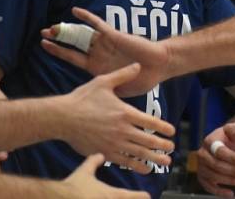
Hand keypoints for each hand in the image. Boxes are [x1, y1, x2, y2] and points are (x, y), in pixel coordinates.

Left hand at [41, 7, 168, 96]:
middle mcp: (99, 53)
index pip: (74, 58)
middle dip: (59, 39)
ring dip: (68, 29)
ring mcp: (105, 44)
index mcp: (98, 67)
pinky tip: (74, 11)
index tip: (44, 47)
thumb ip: (106, 93)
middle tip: (43, 34)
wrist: (159, 66)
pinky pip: (98, 24)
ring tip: (52, 26)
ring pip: (82, 34)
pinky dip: (86, 17)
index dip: (60, 52)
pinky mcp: (114, 35)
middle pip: (74, 44)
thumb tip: (89, 104)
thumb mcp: (120, 90)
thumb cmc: (143, 79)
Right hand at [57, 62, 175, 173]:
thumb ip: (123, 75)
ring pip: (139, 154)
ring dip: (154, 158)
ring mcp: (113, 143)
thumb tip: (138, 65)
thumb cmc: (82, 99)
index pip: (150, 122)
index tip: (172, 131)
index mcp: (124, 113)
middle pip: (148, 140)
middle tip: (172, 148)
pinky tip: (145, 169)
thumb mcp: (103, 82)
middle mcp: (122, 130)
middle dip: (163, 145)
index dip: (163, 127)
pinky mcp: (104, 153)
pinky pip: (124, 162)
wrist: (62, 118)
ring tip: (165, 162)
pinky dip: (137, 166)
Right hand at [61, 153, 149, 197]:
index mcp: (113, 195)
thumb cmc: (74, 187)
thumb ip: (94, 162)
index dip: (142, 196)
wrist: (60, 198)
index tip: (148, 195)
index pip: (136, 196)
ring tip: (121, 198)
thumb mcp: (84, 171)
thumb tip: (99, 155)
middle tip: (139, 197)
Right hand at [196, 123, 234, 196]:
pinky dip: (219, 192)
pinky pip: (209, 187)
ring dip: (231, 181)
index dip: (234, 158)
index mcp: (209, 141)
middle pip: (217, 165)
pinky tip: (232, 194)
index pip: (220, 152)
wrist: (221, 145)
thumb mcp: (232, 131)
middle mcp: (202, 154)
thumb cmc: (227, 138)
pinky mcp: (202, 178)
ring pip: (214, 177)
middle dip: (234, 171)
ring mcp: (201, 167)